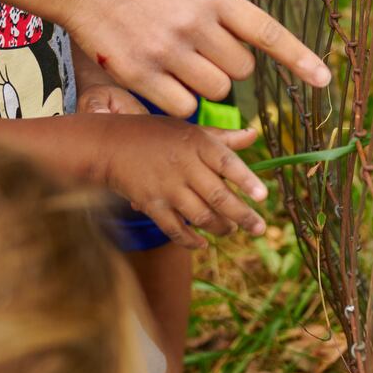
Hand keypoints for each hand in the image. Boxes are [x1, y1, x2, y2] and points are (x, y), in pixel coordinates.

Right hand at [58, 0, 331, 116]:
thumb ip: (220, 7)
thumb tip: (248, 47)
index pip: (266, 31)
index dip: (299, 58)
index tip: (324, 79)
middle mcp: (195, 22)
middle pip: (242, 70)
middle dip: (229, 65)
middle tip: (202, 47)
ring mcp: (167, 49)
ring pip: (216, 92)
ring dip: (205, 84)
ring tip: (179, 59)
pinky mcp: (140, 73)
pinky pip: (183, 106)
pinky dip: (179, 100)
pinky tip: (161, 77)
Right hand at [97, 116, 268, 248]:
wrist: (110, 145)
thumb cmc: (156, 134)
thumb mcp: (190, 129)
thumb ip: (223, 137)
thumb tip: (254, 135)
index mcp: (197, 144)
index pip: (227, 163)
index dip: (246, 180)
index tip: (263, 196)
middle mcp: (184, 166)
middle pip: (219, 196)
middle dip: (243, 215)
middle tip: (260, 229)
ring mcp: (167, 187)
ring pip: (200, 215)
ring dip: (220, 227)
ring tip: (232, 230)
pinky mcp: (151, 204)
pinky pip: (175, 228)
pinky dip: (190, 240)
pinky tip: (202, 243)